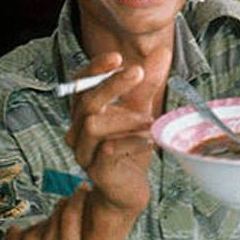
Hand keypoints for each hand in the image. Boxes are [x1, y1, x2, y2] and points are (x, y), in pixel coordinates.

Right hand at [0, 185, 88, 239]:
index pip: (29, 226)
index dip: (43, 230)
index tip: (53, 232)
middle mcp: (27, 237)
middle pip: (48, 220)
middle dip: (60, 223)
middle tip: (74, 222)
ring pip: (61, 214)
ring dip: (71, 210)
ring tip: (84, 199)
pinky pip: (73, 214)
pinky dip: (79, 201)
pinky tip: (86, 192)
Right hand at [64, 54, 153, 215]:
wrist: (129, 188)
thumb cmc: (130, 146)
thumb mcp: (141, 109)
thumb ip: (147, 83)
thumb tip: (162, 51)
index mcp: (84, 112)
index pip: (80, 84)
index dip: (94, 69)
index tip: (117, 57)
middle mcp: (77, 131)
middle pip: (86, 102)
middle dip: (112, 85)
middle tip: (138, 72)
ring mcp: (84, 153)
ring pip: (93, 126)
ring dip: (125, 118)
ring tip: (150, 119)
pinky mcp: (97, 171)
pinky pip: (109, 151)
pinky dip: (132, 141)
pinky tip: (150, 139)